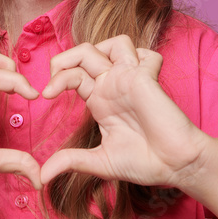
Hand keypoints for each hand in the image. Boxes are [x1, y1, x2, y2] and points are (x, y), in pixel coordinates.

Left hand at [38, 35, 208, 189]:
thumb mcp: (100, 162)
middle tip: (53, 80)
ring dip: (95, 50)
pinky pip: (146, 55)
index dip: (56, 79)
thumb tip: (42, 175)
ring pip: (115, 43)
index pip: (72, 74)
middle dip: (63, 59)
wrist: (175, 167)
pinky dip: (139, 56)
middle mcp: (114, 85)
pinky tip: (130, 76)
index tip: (44, 96)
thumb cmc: (145, 163)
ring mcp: (132, 80)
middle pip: (85, 51)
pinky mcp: (149, 81)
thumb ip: (71, 161)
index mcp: (100, 99)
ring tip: (83, 72)